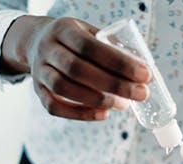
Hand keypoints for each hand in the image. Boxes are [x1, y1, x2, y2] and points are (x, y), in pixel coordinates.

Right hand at [1, 16, 150, 120]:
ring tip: (124, 105)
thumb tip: (145, 69)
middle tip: (141, 94)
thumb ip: (114, 48)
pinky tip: (103, 114)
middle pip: (78, 69)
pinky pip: (54, 107)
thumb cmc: (75, 40)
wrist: (36, 42)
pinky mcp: (37, 91)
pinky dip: (80, 114)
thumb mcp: (91, 33)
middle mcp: (47, 49)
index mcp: (64, 29)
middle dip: (114, 84)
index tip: (145, 75)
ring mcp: (39, 71)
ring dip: (97, 100)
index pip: (91, 46)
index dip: (119, 62)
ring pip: (64, 89)